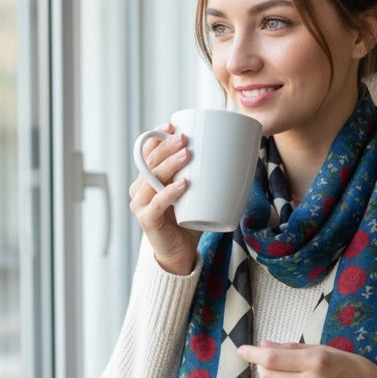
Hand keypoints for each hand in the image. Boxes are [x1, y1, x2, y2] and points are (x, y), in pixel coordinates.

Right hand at [129, 124, 200, 274]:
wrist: (181, 252)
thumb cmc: (190, 219)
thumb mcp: (196, 192)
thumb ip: (204, 174)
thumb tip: (236, 152)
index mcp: (149, 178)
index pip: (148, 151)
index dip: (158, 137)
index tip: (173, 125)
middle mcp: (140, 188)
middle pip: (150, 161)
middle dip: (167, 146)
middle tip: (185, 138)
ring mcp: (141, 204)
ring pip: (152, 178)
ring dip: (169, 164)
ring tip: (187, 155)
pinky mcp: (147, 220)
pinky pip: (157, 203)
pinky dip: (170, 192)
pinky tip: (183, 184)